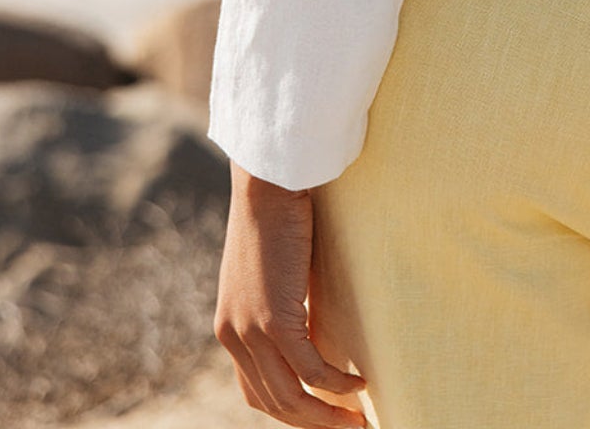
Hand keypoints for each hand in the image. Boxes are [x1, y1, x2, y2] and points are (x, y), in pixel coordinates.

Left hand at [215, 162, 368, 425]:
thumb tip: (310, 324)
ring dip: (327, 415)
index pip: (255, 391)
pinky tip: (360, 382)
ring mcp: (251, 332)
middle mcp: (233, 337)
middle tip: (348, 425)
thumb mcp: (271, 272)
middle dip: (312, 422)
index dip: (289, 409)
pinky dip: (337, 383)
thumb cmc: (275, 216)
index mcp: (229, 328)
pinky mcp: (274, 321)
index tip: (321, 413)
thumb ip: (280, 303)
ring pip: (291, 397)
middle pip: (273, 403)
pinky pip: (311, 371)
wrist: (266, 185)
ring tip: (357, 417)